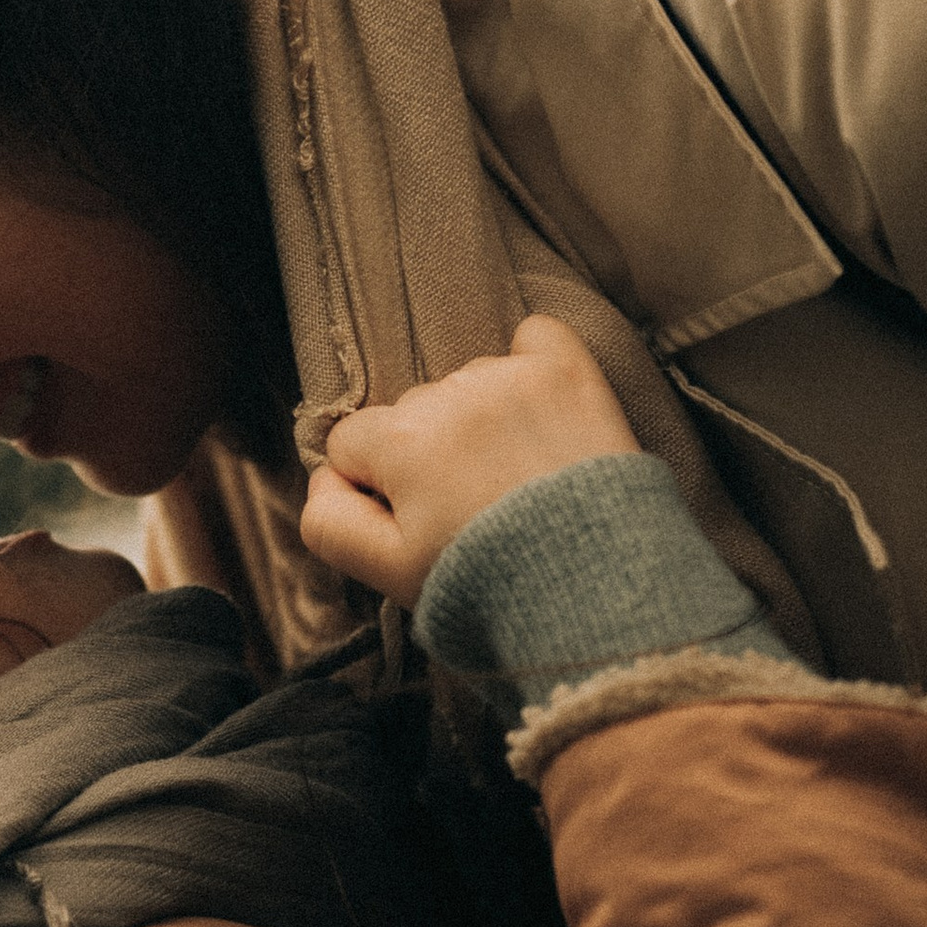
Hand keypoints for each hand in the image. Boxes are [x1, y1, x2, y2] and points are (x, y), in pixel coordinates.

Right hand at [297, 316, 639, 608]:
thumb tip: (325, 478)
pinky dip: (533, 363)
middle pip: (413, 413)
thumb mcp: (388, 574)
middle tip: (477, 511)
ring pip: (467, 385)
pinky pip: (535, 337)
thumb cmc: (490, 588)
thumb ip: (329, 523)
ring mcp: (510, 378)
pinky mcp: (567, 372)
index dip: (381, 487)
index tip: (421, 522)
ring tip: (520, 482)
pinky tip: (544, 413)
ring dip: (480, 421)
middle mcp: (448, 394)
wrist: (601, 589)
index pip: (353, 443)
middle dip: (432, 455)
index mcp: (398, 440)